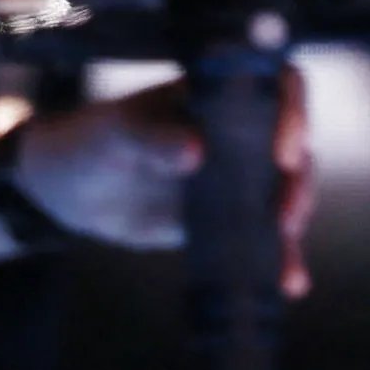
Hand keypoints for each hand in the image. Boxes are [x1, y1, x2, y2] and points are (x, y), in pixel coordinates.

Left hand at [5, 71, 318, 295]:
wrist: (70, 189)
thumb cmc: (94, 140)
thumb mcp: (117, 134)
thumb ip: (153, 139)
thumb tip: (196, 152)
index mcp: (219, 95)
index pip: (278, 87)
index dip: (294, 112)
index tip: (283, 150)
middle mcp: (239, 130)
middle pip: (294, 145)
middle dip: (299, 180)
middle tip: (286, 213)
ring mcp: (236, 174)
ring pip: (285, 190)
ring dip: (294, 217)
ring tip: (285, 244)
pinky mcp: (226, 216)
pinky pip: (262, 235)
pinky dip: (279, 258)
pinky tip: (289, 282)